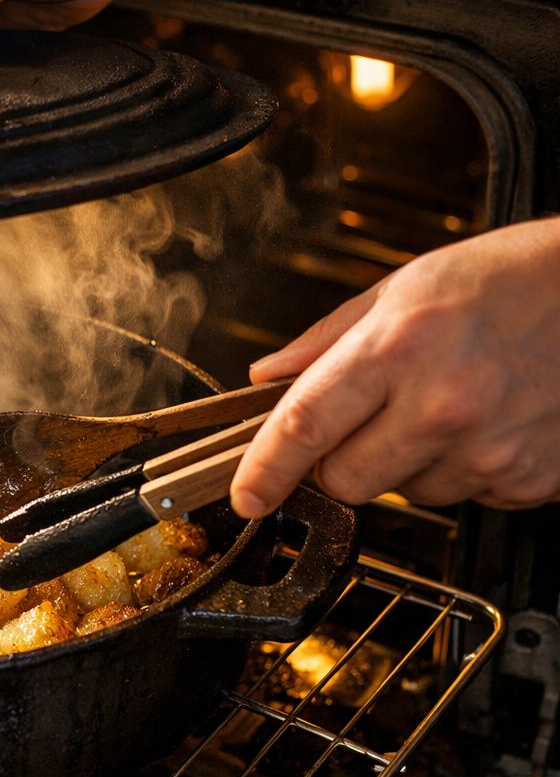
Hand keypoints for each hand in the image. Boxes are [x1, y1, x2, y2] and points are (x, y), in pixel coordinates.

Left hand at [231, 217, 559, 515]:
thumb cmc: (511, 280)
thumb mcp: (405, 287)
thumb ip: (326, 340)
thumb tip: (268, 378)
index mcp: (398, 349)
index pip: (304, 428)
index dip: (265, 470)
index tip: (246, 496)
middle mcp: (443, 406)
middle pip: (346, 480)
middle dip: (342, 459)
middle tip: (374, 417)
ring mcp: (490, 450)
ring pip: (406, 494)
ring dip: (411, 462)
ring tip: (452, 404)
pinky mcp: (529, 480)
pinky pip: (467, 496)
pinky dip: (466, 468)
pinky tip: (490, 421)